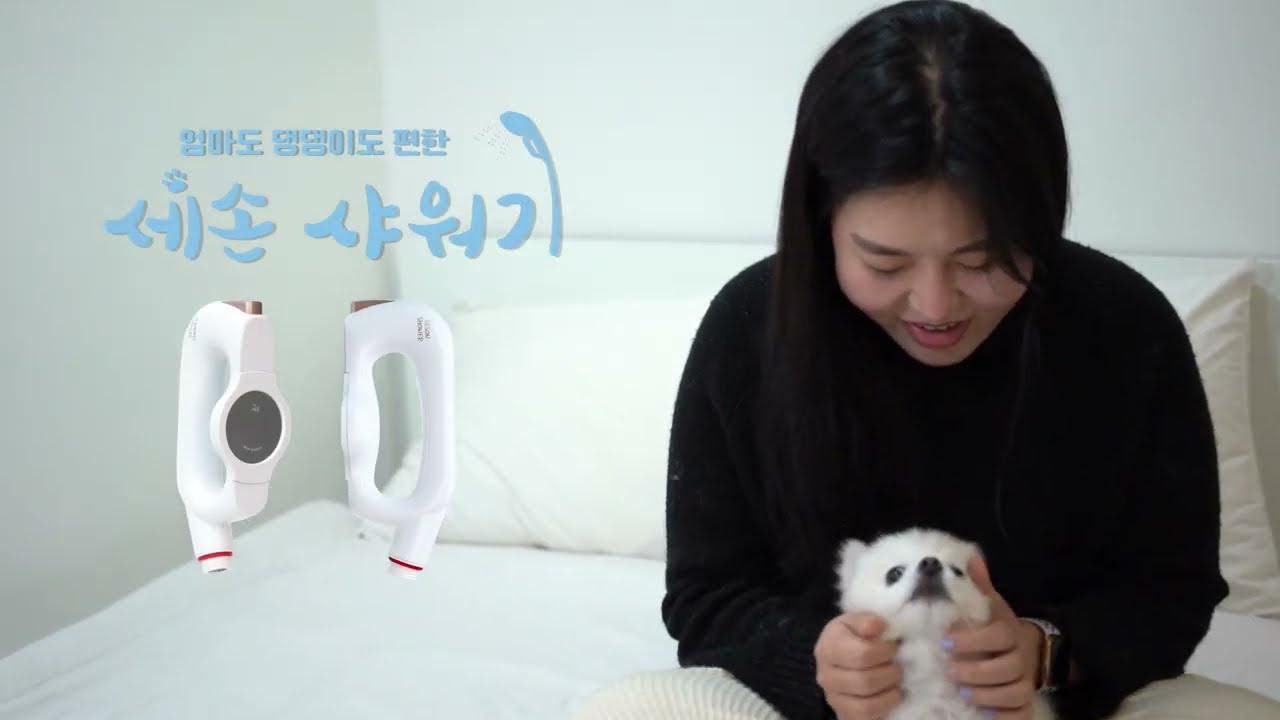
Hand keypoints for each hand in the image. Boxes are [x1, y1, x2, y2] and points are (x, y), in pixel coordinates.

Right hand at [814, 612, 902, 719]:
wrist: (840, 659)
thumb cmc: (853, 637)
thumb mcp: (857, 621)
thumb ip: (867, 620)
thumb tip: (878, 624)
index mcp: (828, 648)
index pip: (862, 654)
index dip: (885, 651)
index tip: (893, 646)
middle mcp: (825, 676)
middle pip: (866, 681)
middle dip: (891, 673)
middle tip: (896, 665)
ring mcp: (833, 699)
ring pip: (867, 705)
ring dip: (890, 693)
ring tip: (894, 681)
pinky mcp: (843, 715)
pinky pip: (866, 719)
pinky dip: (884, 708)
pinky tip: (889, 695)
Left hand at [944, 555, 1042, 718]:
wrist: (1026, 652)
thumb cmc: (995, 629)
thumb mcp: (988, 606)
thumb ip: (978, 585)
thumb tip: (971, 557)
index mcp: (1008, 633)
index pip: (998, 636)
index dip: (973, 640)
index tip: (946, 641)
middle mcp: (1020, 659)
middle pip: (1007, 668)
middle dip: (977, 671)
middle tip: (950, 670)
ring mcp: (1024, 683)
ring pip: (1013, 692)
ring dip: (986, 694)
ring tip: (962, 691)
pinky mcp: (1024, 704)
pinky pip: (1020, 714)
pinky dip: (1004, 716)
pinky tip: (985, 713)